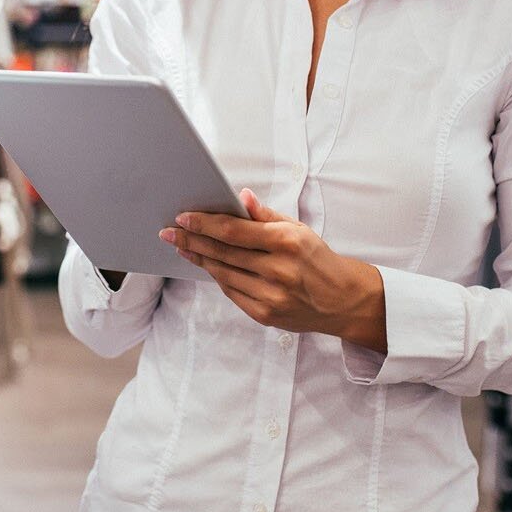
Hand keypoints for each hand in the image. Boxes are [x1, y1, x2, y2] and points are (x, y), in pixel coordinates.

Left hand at [163, 189, 387, 351]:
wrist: (342, 300)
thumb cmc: (318, 259)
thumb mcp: (299, 229)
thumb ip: (266, 215)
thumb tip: (240, 197)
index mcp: (286, 242)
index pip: (233, 231)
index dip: (204, 224)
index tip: (183, 218)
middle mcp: (277, 270)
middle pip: (222, 252)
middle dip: (191, 241)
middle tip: (169, 232)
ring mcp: (270, 295)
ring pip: (223, 273)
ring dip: (199, 259)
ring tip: (182, 247)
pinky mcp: (265, 314)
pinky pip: (232, 292)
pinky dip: (217, 277)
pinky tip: (206, 265)